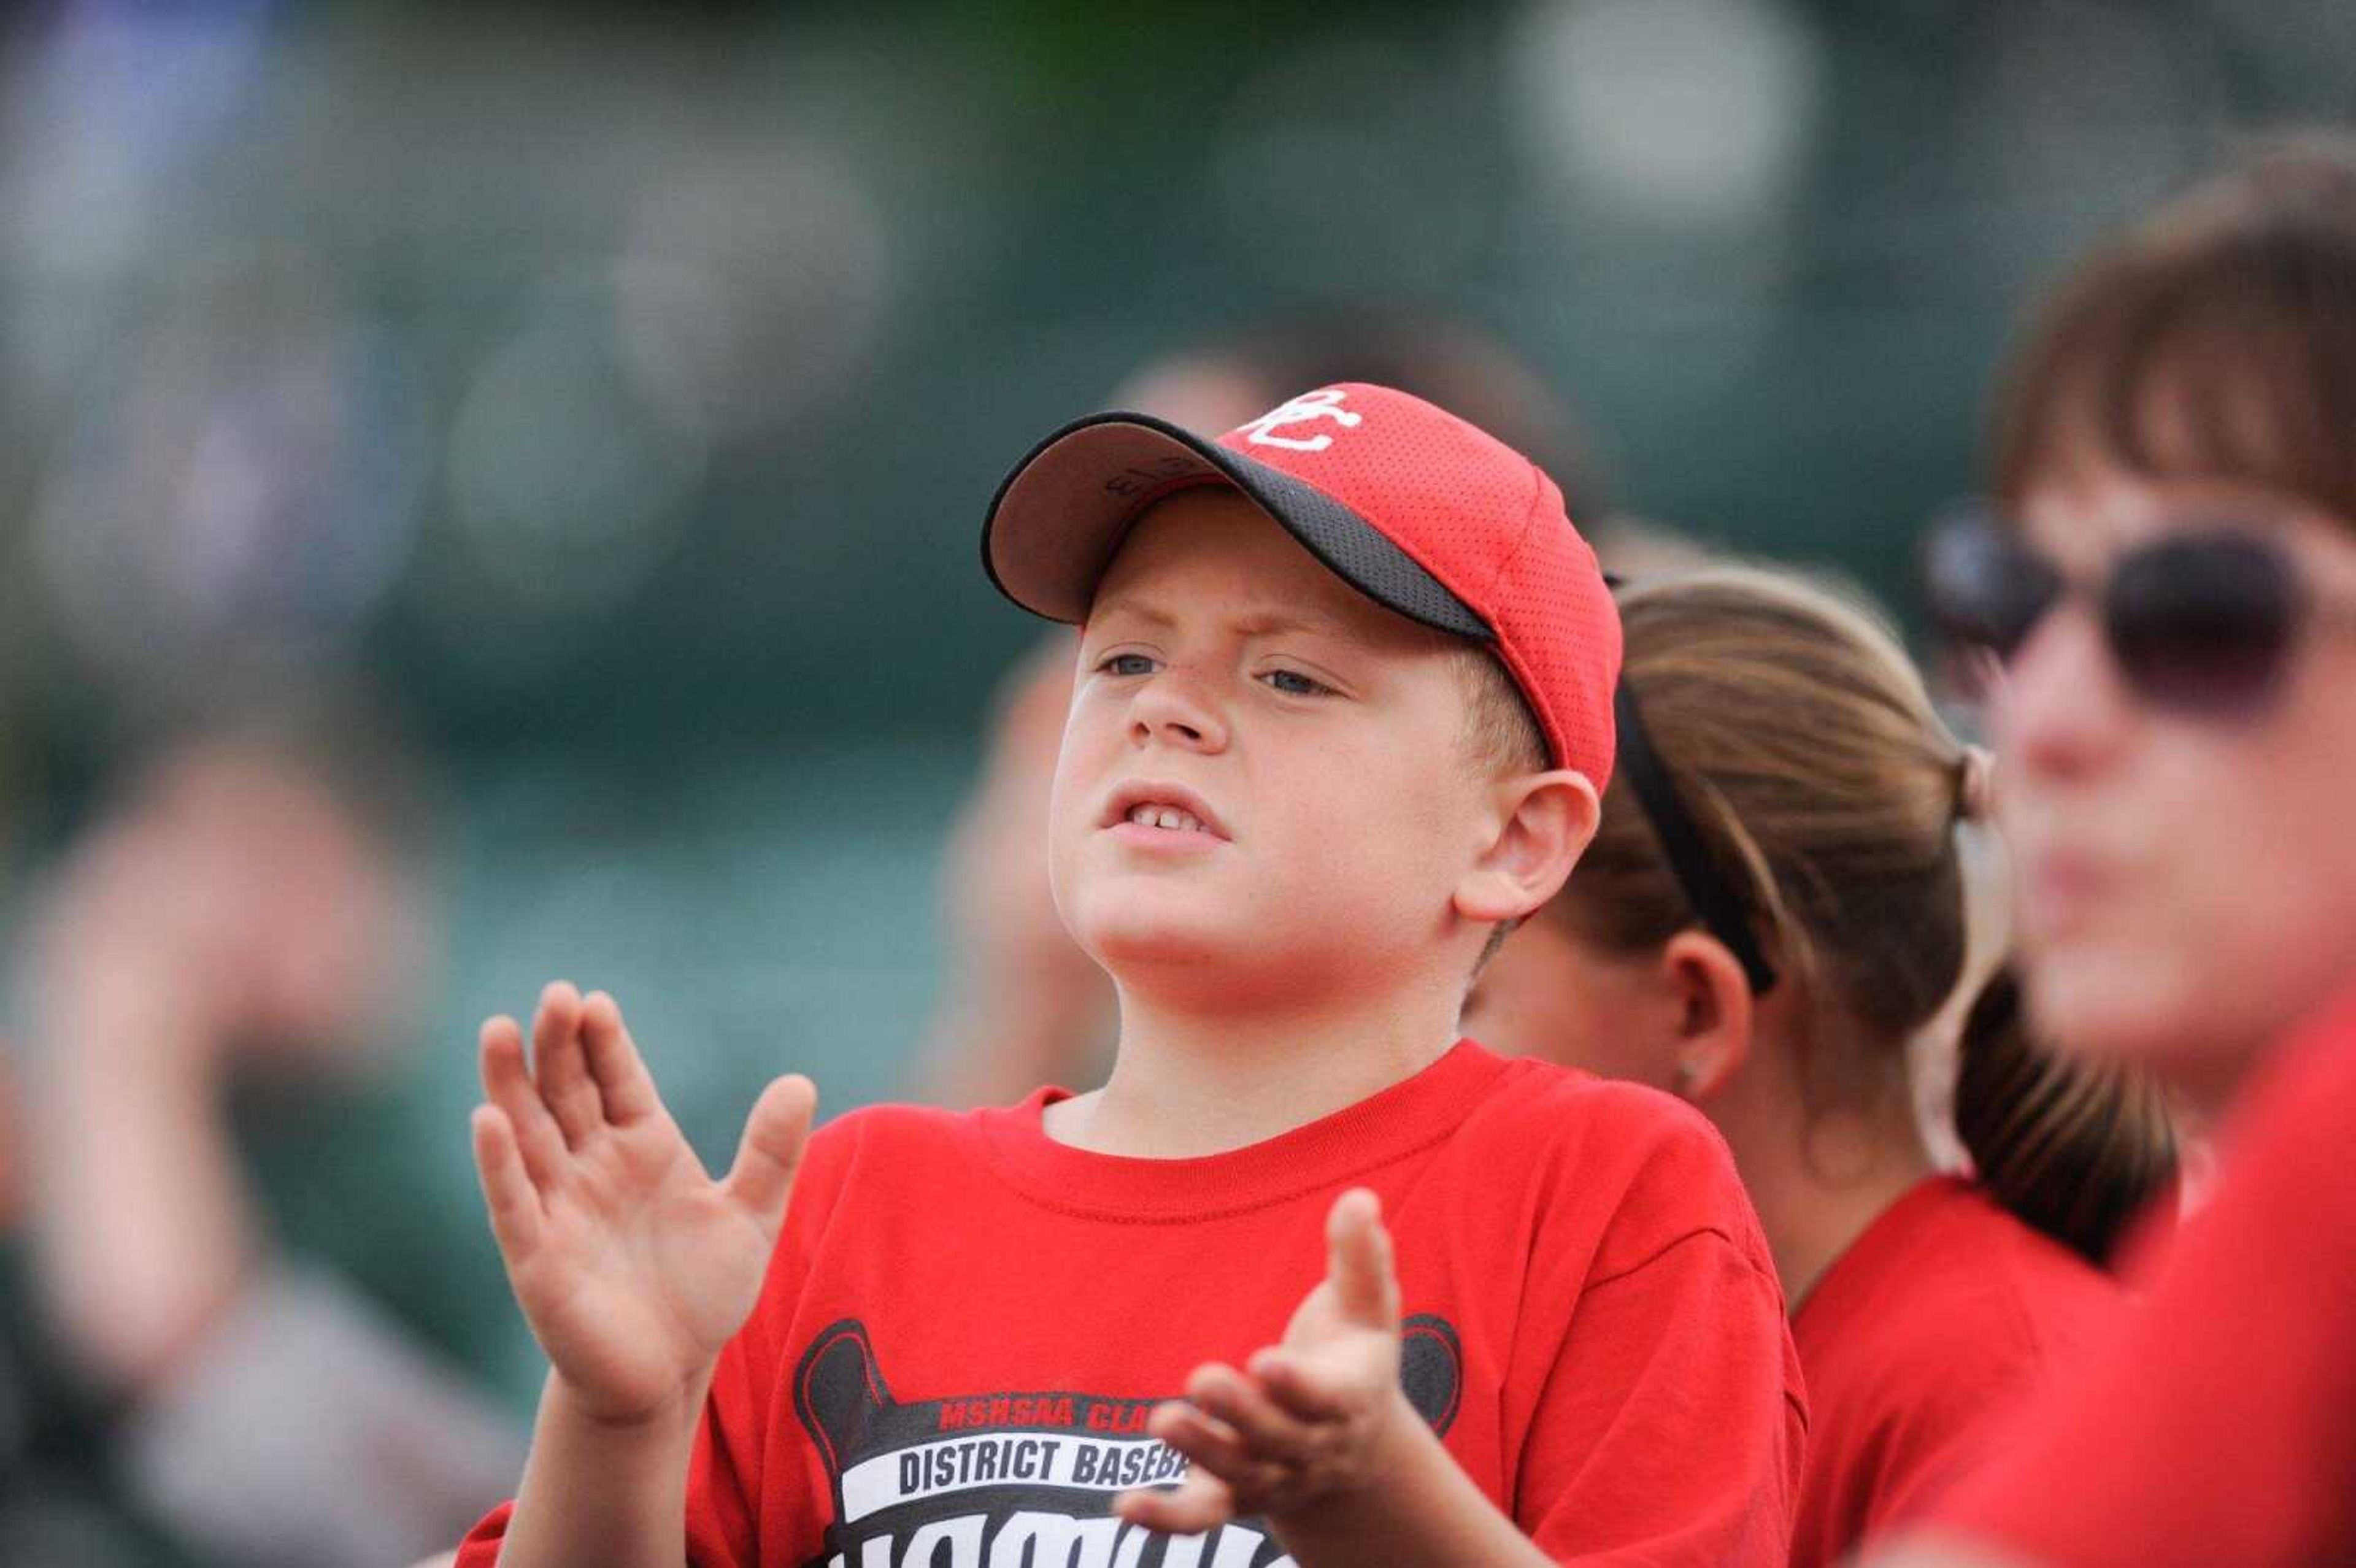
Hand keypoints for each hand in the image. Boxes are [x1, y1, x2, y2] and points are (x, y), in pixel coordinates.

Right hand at [471, 982, 815, 1424]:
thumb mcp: (751, 1217)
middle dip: (558, 1045)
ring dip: (510, 1084)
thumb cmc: (702, 1292)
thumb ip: (771, 1153)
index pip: (618, 1078)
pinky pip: (514, 1202)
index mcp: (643, 1145)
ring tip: (498, 1031)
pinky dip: (499, 1163)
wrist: (669, 1374)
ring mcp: (560, 1207)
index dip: (605, 1041)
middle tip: (554, 994)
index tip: (595, 1000)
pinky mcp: (537, 1256)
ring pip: (528, 1134)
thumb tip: (801, 1082)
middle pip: (567, 1091)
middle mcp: (593, 1166)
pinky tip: (487, 1120)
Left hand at [1114, 1188, 1410, 1533]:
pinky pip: (1199, 1518)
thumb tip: (1359, 1196)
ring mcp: (1268, 1478)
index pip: (1323, 1398)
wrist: (1356, 1454)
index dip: (1296, 1386)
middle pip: (1275, 1439)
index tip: (1264, 1361)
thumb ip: (1360, 1258)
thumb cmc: (1355, 1359)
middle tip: (1201, 1378)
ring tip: (1162, 1420)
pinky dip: (1164, 1520)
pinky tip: (1125, 1505)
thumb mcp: (1368, 1310)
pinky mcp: (1231, 1498)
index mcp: (1345, 1401)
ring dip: (1200, 1451)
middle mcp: (1308, 1448)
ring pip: (1235, 1474)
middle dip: (1240, 1413)